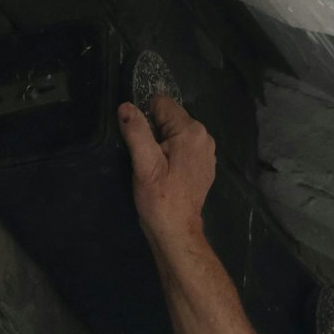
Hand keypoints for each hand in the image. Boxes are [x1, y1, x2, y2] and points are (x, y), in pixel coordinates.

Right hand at [117, 95, 214, 246]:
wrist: (177, 229)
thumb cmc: (160, 198)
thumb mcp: (144, 164)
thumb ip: (136, 132)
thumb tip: (126, 107)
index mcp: (191, 131)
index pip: (161, 104)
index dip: (146, 119)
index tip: (144, 143)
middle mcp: (204, 137)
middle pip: (170, 117)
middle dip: (155, 132)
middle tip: (150, 159)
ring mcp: (207, 151)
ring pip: (176, 132)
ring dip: (163, 144)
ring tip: (159, 167)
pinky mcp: (204, 164)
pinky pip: (183, 146)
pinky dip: (173, 154)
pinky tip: (168, 173)